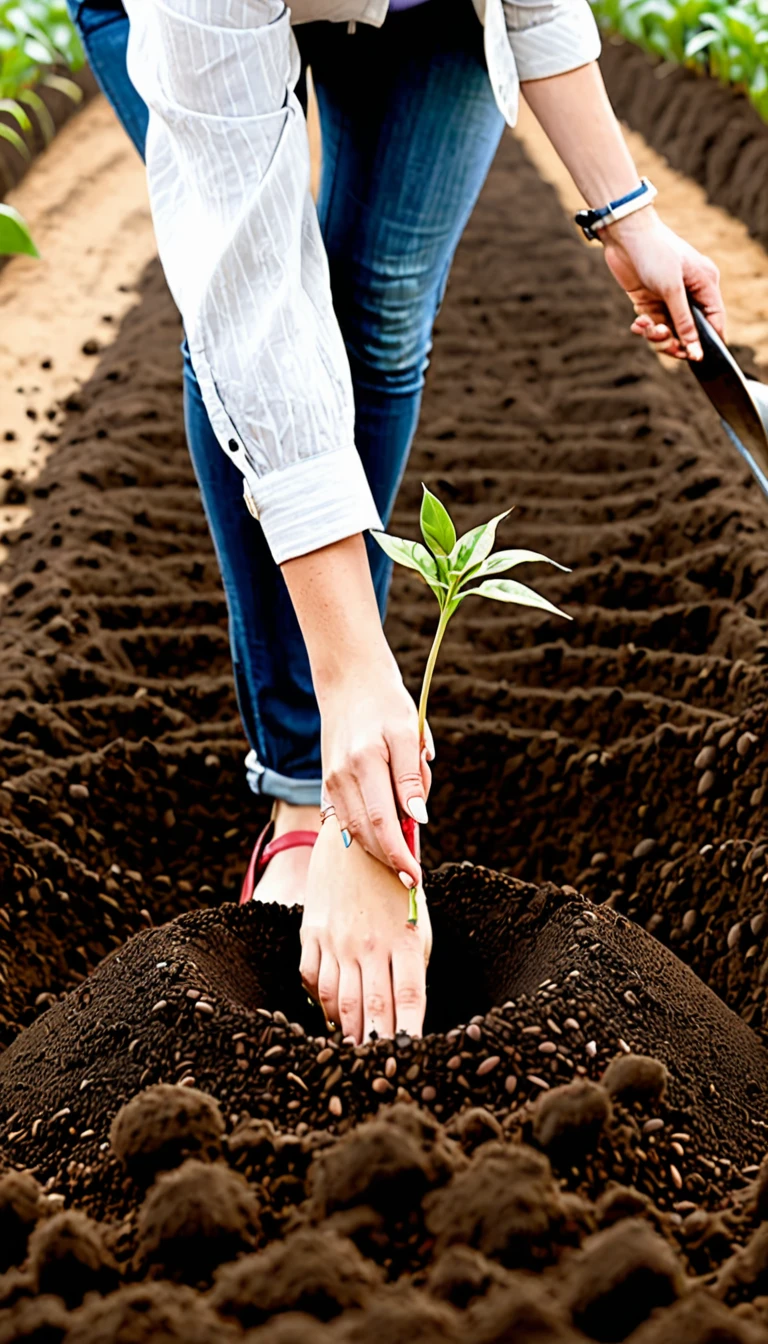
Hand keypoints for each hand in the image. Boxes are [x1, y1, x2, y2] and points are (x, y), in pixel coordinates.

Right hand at [300, 816, 431, 1042]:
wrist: (355, 836)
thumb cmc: (395, 885)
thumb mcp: (416, 919)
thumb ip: (412, 962)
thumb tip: (406, 1010)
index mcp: (403, 938)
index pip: (411, 997)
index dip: (409, 1033)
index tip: (410, 1060)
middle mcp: (369, 942)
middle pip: (373, 1007)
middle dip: (376, 1047)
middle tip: (378, 1076)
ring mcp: (336, 939)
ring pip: (340, 1001)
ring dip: (347, 1033)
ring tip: (355, 1055)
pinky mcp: (311, 933)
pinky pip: (313, 980)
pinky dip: (322, 1005)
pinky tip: (332, 1018)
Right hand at [319, 652, 431, 888]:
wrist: (350, 681)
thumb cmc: (387, 705)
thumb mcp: (409, 734)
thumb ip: (412, 778)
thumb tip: (417, 820)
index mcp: (366, 762)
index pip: (383, 822)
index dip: (399, 854)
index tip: (414, 876)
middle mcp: (342, 775)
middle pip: (365, 833)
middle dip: (389, 858)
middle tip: (412, 874)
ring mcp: (330, 780)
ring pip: (352, 830)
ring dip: (376, 847)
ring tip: (400, 853)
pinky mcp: (327, 782)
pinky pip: (343, 819)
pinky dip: (362, 834)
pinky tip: (379, 837)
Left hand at [602, 209, 724, 360]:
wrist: (624, 234)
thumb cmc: (654, 252)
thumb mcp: (672, 289)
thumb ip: (683, 321)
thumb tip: (695, 350)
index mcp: (705, 285)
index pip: (715, 320)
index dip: (707, 341)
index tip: (695, 357)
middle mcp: (690, 293)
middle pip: (689, 331)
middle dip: (676, 341)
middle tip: (662, 340)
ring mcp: (668, 298)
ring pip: (669, 331)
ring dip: (656, 336)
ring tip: (645, 326)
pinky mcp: (649, 301)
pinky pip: (651, 325)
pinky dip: (644, 328)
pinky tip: (637, 323)